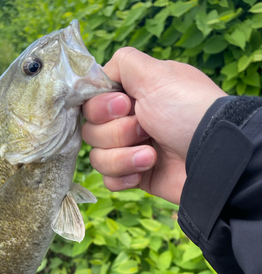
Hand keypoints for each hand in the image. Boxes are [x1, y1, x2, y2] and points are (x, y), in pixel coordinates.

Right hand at [82, 48, 226, 204]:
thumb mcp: (156, 74)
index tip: (125, 106)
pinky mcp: (136, 176)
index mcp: (133, 95)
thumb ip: (122, 64)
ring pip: (97, 157)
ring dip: (123, 157)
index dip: (100, 107)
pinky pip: (109, 180)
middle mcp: (130, 120)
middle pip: (91, 131)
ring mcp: (132, 150)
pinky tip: (143, 173)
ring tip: (151, 156)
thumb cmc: (187, 111)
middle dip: (117, 133)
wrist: (212, 156)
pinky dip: (123, 177)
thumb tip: (99, 75)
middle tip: (145, 129)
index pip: (91, 102)